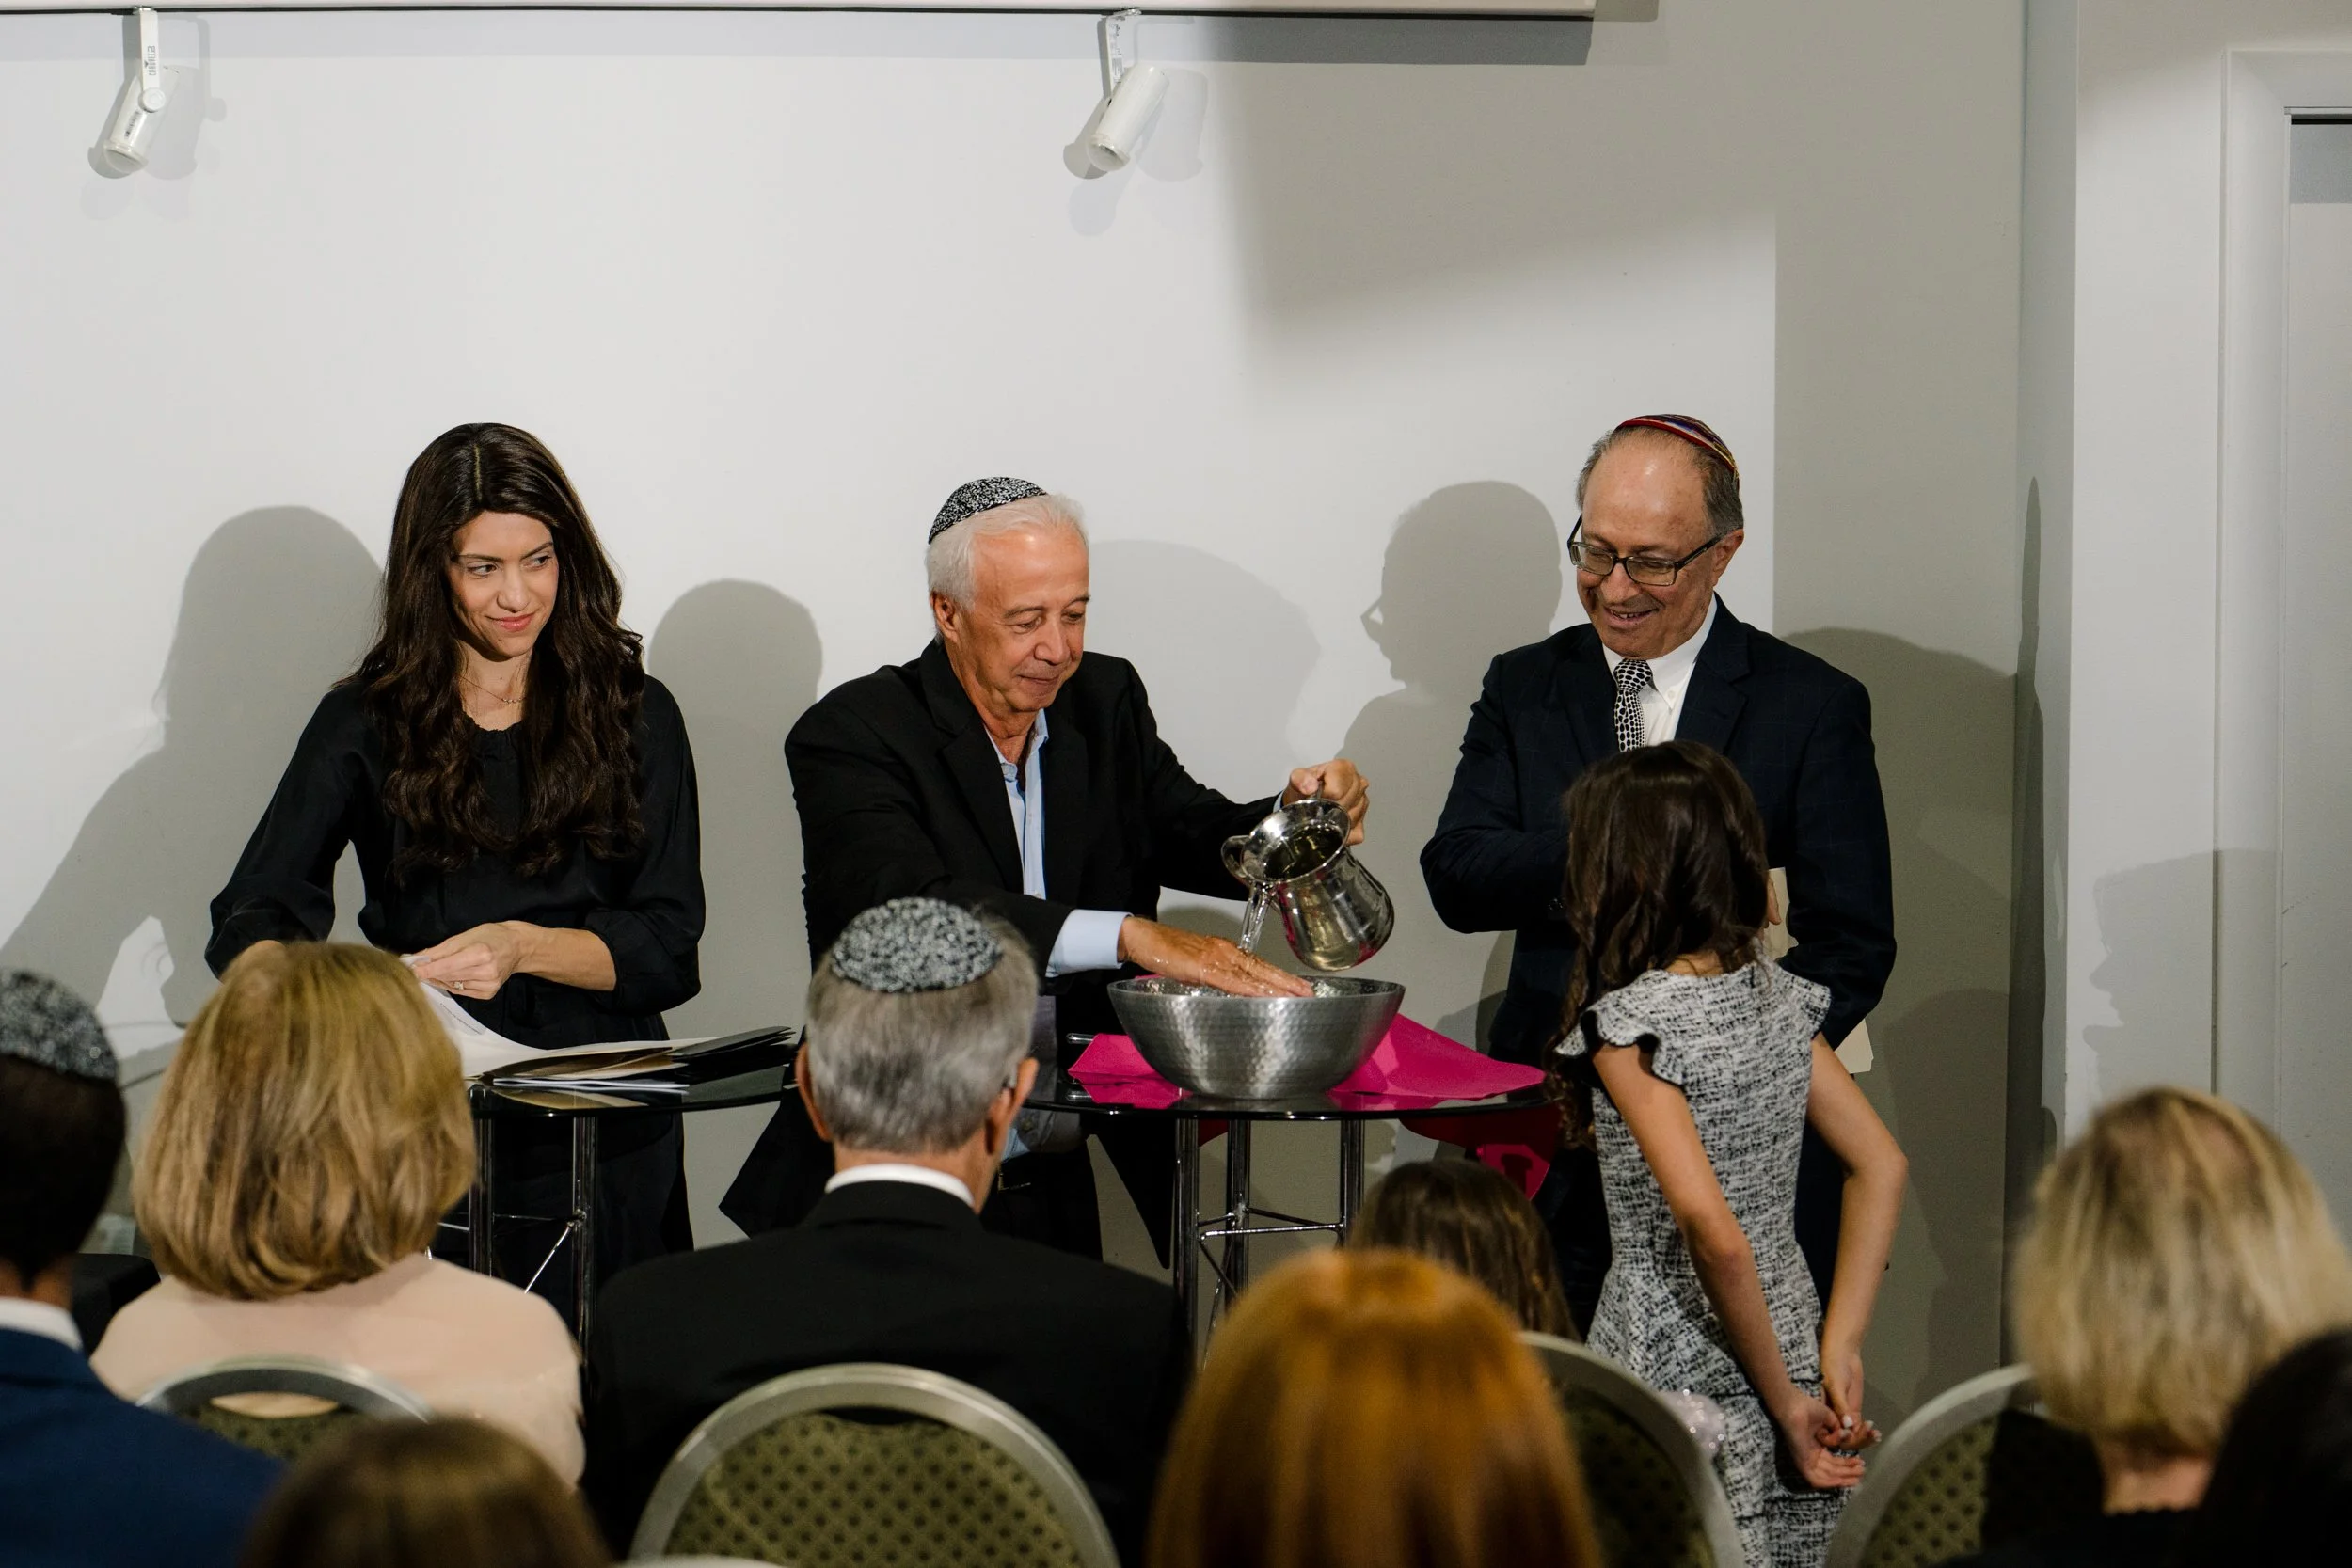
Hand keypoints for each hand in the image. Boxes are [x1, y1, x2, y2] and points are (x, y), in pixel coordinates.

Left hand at [409, 922, 530, 1002]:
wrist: (517, 947)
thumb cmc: (490, 936)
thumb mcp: (464, 936)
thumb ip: (439, 950)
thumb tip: (415, 959)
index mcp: (480, 953)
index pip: (446, 966)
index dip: (426, 970)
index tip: (410, 971)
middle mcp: (486, 971)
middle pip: (447, 977)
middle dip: (430, 973)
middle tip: (418, 969)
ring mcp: (489, 985)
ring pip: (453, 986)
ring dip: (441, 979)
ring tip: (437, 970)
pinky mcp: (488, 993)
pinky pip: (461, 991)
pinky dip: (453, 984)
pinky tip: (454, 976)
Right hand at [1119, 918, 1311, 997]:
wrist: (1145, 938)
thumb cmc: (1167, 951)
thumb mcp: (1198, 965)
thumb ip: (1216, 976)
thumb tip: (1231, 991)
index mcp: (1226, 951)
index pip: (1259, 965)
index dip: (1280, 976)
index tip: (1299, 987)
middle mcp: (1227, 951)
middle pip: (1263, 968)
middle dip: (1287, 981)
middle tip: (1309, 992)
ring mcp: (1216, 958)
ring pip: (1252, 974)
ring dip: (1276, 986)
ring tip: (1296, 996)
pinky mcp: (1203, 967)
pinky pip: (1231, 981)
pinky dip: (1249, 988)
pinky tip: (1263, 995)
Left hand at [1284, 758, 1369, 844]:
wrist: (1305, 800)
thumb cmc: (1304, 788)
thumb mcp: (1296, 779)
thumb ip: (1300, 779)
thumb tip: (1310, 786)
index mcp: (1345, 768)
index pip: (1338, 789)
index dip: (1325, 797)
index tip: (1316, 797)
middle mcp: (1358, 782)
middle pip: (1345, 804)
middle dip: (1329, 809)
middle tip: (1318, 808)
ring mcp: (1363, 801)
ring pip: (1351, 819)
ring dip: (1335, 822)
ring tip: (1325, 814)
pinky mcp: (1363, 820)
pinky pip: (1355, 833)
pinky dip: (1341, 833)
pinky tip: (1333, 825)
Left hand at [1770, 1389, 1867, 1490]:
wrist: (1795, 1405)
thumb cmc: (1807, 1407)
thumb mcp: (1828, 1418)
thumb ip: (1838, 1430)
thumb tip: (1848, 1436)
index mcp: (1814, 1446)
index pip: (1832, 1461)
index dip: (1847, 1464)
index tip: (1861, 1462)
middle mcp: (1810, 1455)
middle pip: (1831, 1470)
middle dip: (1848, 1472)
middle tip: (1863, 1471)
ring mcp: (1805, 1459)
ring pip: (1826, 1477)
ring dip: (1843, 1478)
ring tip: (1858, 1475)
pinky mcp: (1801, 1462)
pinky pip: (1815, 1479)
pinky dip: (1830, 1482)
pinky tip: (1843, 1481)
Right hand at [1819, 1335, 1879, 1451]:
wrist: (1843, 1353)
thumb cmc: (1833, 1366)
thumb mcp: (1835, 1386)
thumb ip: (1841, 1406)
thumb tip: (1848, 1426)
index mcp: (1820, 1413)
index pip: (1828, 1434)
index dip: (1839, 1438)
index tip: (1850, 1434)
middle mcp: (1830, 1417)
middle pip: (1842, 1438)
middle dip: (1855, 1440)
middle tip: (1868, 1434)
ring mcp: (1843, 1415)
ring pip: (1852, 1435)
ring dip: (1864, 1438)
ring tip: (1874, 1434)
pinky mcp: (1853, 1411)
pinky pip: (1859, 1427)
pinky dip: (1867, 1432)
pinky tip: (1875, 1433)